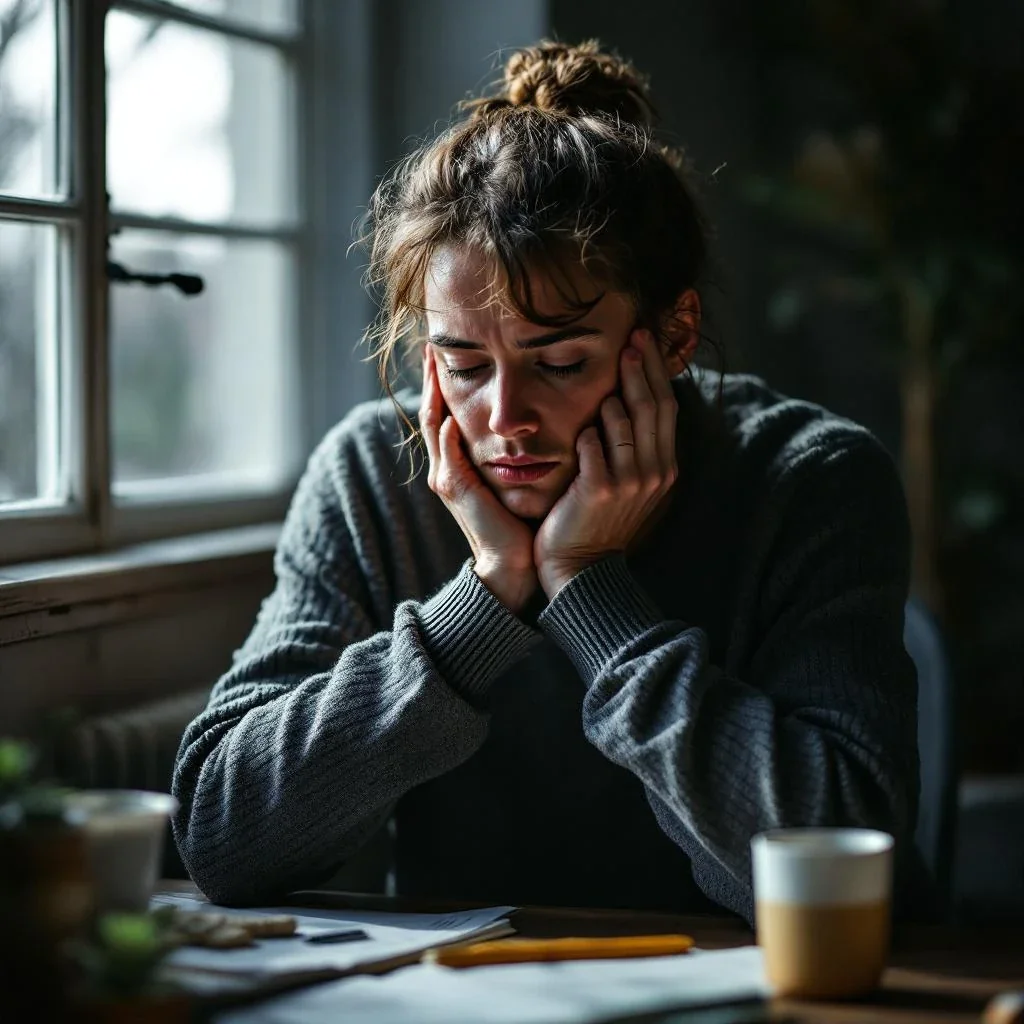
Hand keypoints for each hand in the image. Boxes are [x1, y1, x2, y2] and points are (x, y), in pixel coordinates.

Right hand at [419, 348, 537, 613]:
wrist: (512, 564)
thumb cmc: (520, 521)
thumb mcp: (515, 476)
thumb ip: (515, 449)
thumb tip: (538, 417)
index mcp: (460, 463)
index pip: (446, 412)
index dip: (444, 382)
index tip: (446, 351)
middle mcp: (446, 467)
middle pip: (432, 412)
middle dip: (432, 379)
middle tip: (431, 345)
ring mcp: (448, 478)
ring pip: (434, 427)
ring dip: (434, 394)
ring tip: (435, 363)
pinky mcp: (457, 491)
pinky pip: (448, 455)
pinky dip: (448, 433)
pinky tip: (453, 412)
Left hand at [534, 328, 678, 598]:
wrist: (581, 569)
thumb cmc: (599, 522)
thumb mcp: (631, 485)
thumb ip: (636, 447)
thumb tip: (631, 400)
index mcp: (665, 469)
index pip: (666, 408)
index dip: (656, 372)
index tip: (644, 341)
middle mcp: (654, 473)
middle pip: (651, 406)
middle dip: (640, 367)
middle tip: (631, 338)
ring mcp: (629, 482)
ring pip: (623, 420)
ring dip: (613, 396)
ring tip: (606, 378)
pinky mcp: (599, 489)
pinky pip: (593, 443)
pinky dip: (587, 431)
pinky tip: (581, 428)